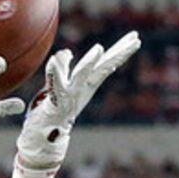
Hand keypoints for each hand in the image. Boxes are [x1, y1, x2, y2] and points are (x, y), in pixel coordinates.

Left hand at [15, 31, 141, 175]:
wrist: (43, 138)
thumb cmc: (53, 110)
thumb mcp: (59, 85)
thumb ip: (63, 67)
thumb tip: (65, 52)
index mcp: (87, 85)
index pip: (107, 64)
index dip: (121, 51)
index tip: (136, 39)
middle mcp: (82, 90)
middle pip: (103, 68)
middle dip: (118, 54)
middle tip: (134, 41)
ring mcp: (70, 97)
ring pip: (81, 77)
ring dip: (89, 64)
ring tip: (98, 49)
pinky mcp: (56, 104)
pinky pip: (56, 85)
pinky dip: (56, 72)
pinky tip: (55, 58)